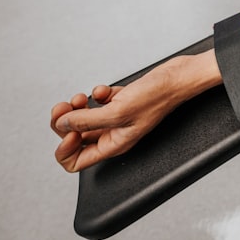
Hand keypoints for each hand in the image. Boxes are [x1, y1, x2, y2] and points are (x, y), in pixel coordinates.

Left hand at [51, 64, 183, 171]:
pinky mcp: (121, 101)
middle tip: (64, 109)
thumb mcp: (117, 112)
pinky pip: (98, 102)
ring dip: (77, 107)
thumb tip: (61, 124)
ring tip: (81, 98)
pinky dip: (95, 95)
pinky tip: (104, 91)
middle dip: (65, 122)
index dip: (65, 149)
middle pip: (76, 137)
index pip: (77, 162)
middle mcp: (114, 133)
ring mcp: (117, 117)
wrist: (177, 77)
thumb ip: (85, 121)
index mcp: (114, 144)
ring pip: (84, 118)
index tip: (69, 131)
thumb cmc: (159, 97)